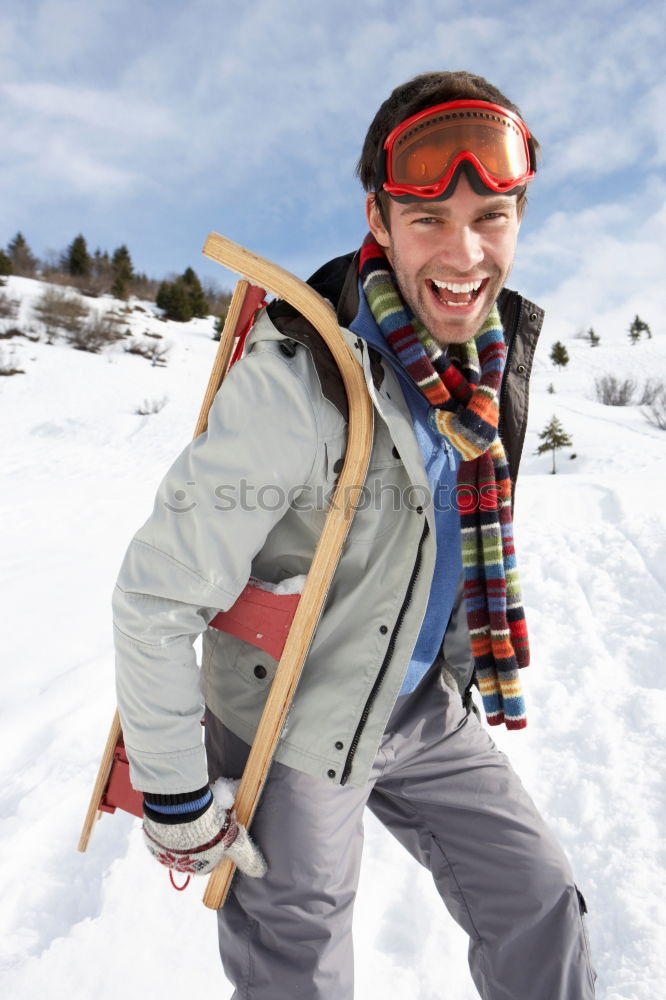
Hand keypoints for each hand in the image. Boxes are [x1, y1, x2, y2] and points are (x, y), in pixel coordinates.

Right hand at [143, 796, 266, 877]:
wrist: (181, 811)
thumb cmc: (211, 829)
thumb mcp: (235, 842)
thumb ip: (247, 858)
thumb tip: (261, 872)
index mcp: (199, 869)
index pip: (212, 858)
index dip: (219, 841)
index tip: (222, 827)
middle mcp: (178, 864)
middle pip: (194, 848)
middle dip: (202, 834)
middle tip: (209, 815)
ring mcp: (162, 850)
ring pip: (177, 838)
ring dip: (186, 827)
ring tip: (195, 809)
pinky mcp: (151, 835)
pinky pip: (163, 828)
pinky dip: (171, 820)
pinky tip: (180, 809)